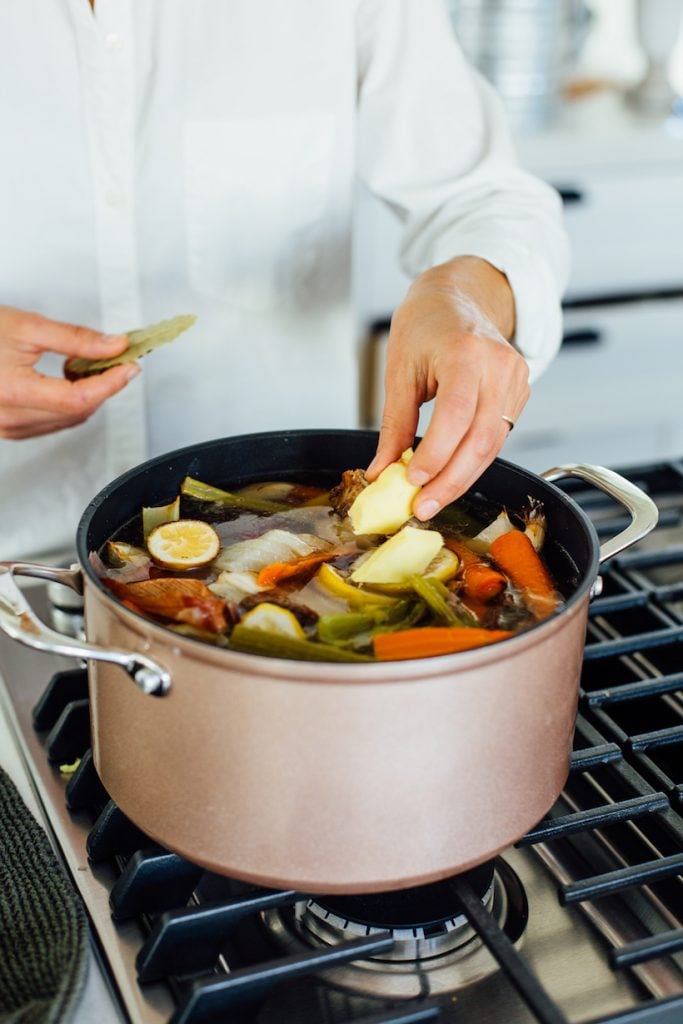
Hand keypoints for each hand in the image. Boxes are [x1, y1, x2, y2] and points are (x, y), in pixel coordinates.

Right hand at [0, 305, 138, 439]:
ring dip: (87, 396)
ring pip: (68, 420)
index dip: (110, 383)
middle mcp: (8, 418)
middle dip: (102, 387)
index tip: (129, 366)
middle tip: (114, 360)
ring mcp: (7, 428)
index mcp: (13, 391)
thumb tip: (115, 346)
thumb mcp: (27, 326)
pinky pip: (52, 423)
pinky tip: (65, 381)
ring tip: (84, 366)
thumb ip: (75, 339)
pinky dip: (68, 404)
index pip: (79, 399)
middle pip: (77, 412)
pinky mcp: (7, 429)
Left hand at [367, 257, 528, 519]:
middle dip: (450, 482)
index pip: (456, 416)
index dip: (437, 454)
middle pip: (481, 440)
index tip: (412, 481)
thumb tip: (381, 470)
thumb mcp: (399, 369)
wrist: (461, 296)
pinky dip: (473, 462)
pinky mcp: (520, 393)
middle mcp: (499, 366)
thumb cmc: (426, 324)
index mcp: (466, 352)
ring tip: (432, 501)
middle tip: (422, 508)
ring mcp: (516, 380)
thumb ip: (394, 423)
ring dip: (462, 479)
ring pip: (493, 446)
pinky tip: (450, 477)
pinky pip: (497, 438)